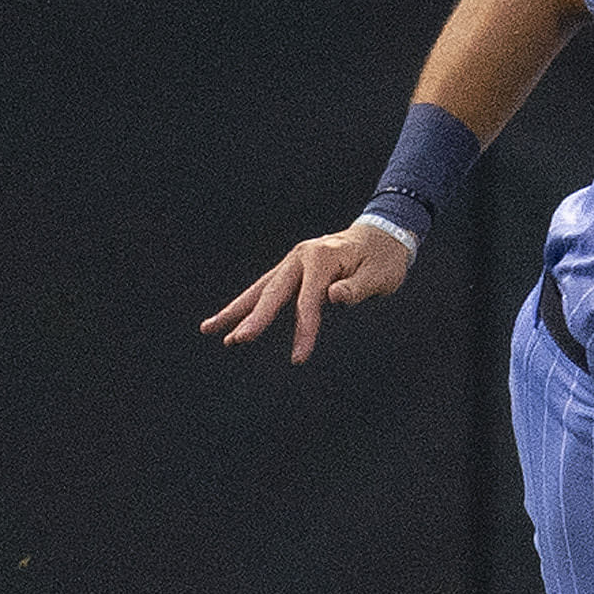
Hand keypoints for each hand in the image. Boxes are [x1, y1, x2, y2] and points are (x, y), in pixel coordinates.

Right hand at [203, 222, 412, 362]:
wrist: (382, 235)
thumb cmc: (384, 259)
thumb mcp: (380, 275)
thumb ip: (357, 287)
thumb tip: (332, 297)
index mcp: (322, 257)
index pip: (308, 300)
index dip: (303, 330)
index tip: (298, 358)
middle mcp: (301, 257)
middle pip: (273, 291)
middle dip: (254, 317)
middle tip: (236, 340)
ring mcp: (293, 262)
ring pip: (260, 288)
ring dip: (236, 310)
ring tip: (209, 329)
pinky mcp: (291, 270)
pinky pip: (266, 289)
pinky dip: (247, 304)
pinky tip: (229, 320)